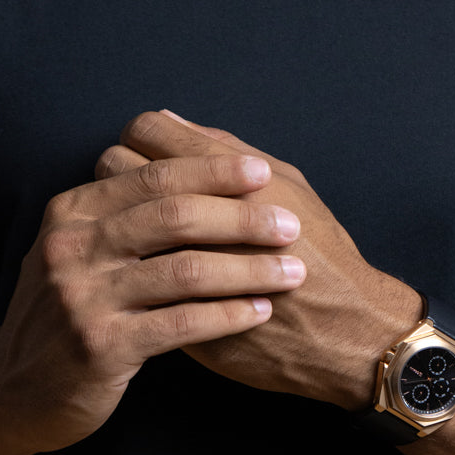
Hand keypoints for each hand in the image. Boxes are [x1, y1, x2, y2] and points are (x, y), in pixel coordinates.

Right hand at [0, 138, 306, 452]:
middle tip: (291, 225)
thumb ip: (122, 206)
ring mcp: (82, 298)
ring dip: (248, 269)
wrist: (13, 392)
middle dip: (242, 218)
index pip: (154, 177)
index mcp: (72, 212)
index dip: (213, 171)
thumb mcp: (79, 249)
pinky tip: (261, 313)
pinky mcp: (100, 346)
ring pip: (185, 271)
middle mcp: (72, 247)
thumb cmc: (68, 313)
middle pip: (174, 216)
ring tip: (292, 272)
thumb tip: (174, 136)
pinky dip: (229, 315)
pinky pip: (181, 324)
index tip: (264, 172)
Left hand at [97, 110, 420, 409]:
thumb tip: (170, 123)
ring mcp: (177, 259)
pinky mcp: (172, 307)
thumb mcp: (287, 184)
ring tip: (137, 232)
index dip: (141, 141)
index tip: (148, 158)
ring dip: (119, 222)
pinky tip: (146, 272)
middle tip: (134, 195)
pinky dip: (131, 268)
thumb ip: (226, 152)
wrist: (340, 331)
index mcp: (228, 172)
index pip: (145, 131)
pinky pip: (129, 274)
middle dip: (120, 175)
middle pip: (117, 167)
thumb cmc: (320, 252)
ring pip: (114, 221)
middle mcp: (196, 210)